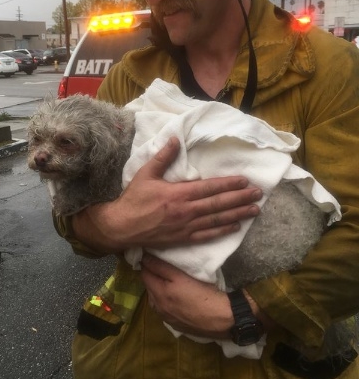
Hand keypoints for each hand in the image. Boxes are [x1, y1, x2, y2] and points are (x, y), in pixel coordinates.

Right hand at [72, 136, 261, 251]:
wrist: (122, 227)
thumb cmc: (134, 199)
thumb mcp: (146, 174)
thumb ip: (163, 157)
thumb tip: (175, 139)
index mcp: (178, 194)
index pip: (209, 188)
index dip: (228, 184)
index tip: (244, 181)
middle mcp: (186, 211)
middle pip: (218, 204)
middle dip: (240, 199)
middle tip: (258, 194)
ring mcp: (186, 227)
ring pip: (217, 220)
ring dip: (237, 214)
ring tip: (254, 210)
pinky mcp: (183, 239)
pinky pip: (207, 235)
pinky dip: (222, 231)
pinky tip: (235, 227)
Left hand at [141, 253, 232, 338]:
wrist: (222, 319)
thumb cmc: (202, 293)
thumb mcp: (181, 276)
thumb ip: (161, 267)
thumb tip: (144, 258)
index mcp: (158, 295)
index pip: (144, 274)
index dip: (147, 263)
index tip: (150, 254)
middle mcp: (158, 308)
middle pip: (148, 287)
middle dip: (151, 275)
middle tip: (159, 264)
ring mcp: (167, 318)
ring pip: (155, 299)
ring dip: (157, 288)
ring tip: (167, 279)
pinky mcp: (176, 325)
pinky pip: (164, 309)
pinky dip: (164, 300)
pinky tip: (174, 296)